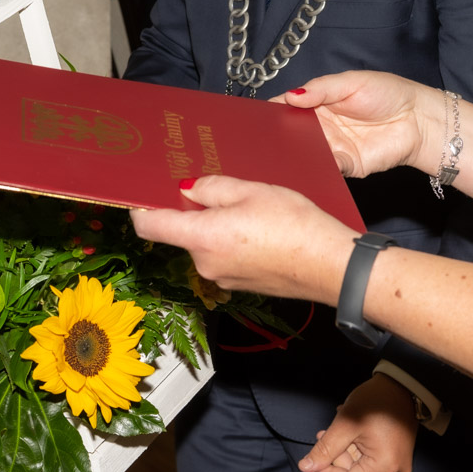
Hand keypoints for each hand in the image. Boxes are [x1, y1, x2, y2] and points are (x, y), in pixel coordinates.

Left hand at [129, 176, 355, 304]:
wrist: (331, 266)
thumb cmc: (294, 225)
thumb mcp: (250, 190)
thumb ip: (211, 187)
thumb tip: (188, 189)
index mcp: (201, 237)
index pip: (149, 226)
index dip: (141, 207)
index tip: (144, 193)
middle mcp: (204, 263)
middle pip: (182, 232)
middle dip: (195, 211)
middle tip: (221, 190)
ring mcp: (222, 278)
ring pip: (205, 244)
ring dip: (217, 226)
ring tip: (250, 209)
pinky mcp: (239, 284)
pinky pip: (224, 257)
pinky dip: (232, 242)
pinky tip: (260, 229)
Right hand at [273, 71, 440, 178]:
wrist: (418, 119)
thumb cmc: (387, 93)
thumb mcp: (351, 82)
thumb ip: (321, 89)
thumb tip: (290, 96)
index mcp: (317, 103)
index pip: (286, 108)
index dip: (270, 112)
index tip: (255, 117)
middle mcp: (320, 127)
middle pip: (289, 134)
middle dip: (276, 138)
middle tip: (260, 140)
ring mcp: (331, 148)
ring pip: (304, 154)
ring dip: (293, 156)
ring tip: (279, 155)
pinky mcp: (346, 166)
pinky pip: (326, 169)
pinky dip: (316, 169)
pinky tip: (308, 165)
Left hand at [297, 374, 416, 471]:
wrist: (400, 384)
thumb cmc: (375, 401)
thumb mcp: (345, 424)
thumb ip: (325, 449)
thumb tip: (305, 467)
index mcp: (386, 466)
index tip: (312, 460)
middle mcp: (395, 470)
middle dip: (335, 456)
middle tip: (323, 435)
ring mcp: (397, 463)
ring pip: (360, 466)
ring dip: (343, 449)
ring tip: (335, 427)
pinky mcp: (395, 455)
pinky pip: (369, 458)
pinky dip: (355, 446)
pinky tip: (348, 429)